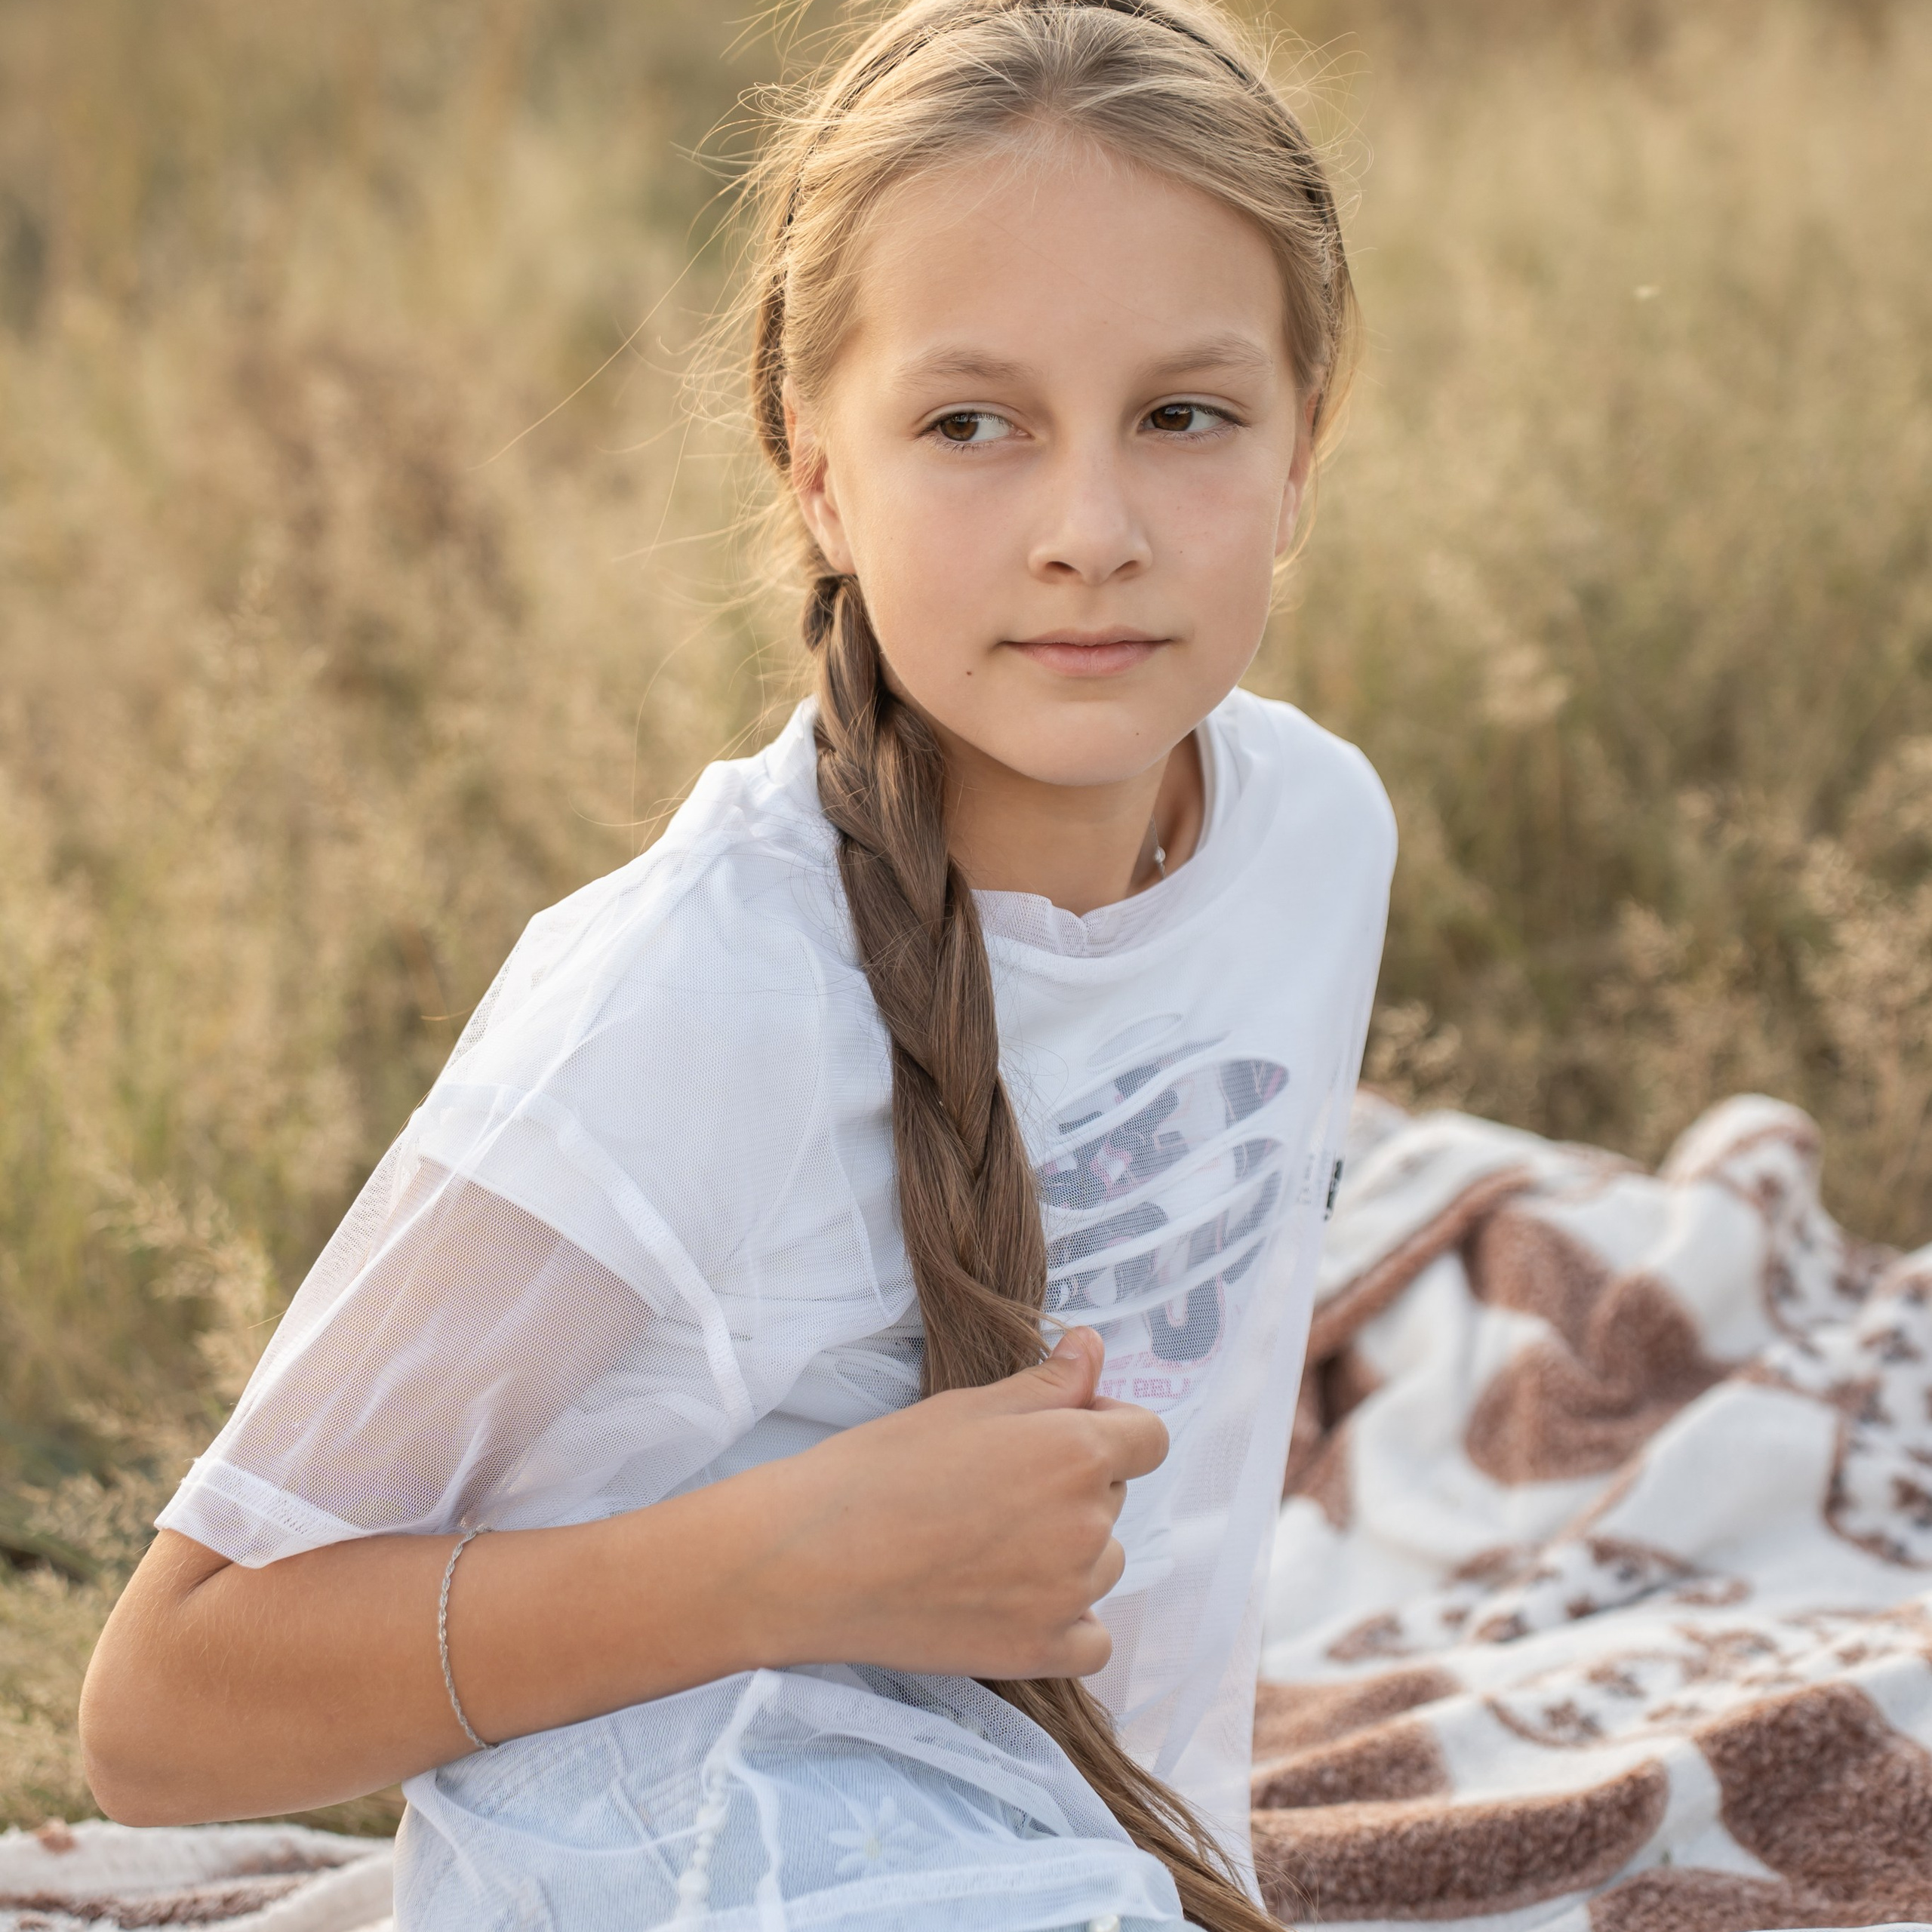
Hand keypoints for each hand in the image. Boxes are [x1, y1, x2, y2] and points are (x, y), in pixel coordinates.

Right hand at [747, 1328, 1166, 1679]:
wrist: (811, 1562)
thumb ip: (1047, 1384)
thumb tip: (1093, 1349)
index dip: (1108, 1427)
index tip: (1056, 1433)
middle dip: (1072, 1485)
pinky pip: (1091, 1637)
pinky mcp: (1040, 1653)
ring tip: (986, 1543)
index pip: (1149, 1438)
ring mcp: (1069, 1596)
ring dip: (1066, 1551)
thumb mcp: (966, 1406)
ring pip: (1102, 1563)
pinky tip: (1013, 1600)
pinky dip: (1066, 1620)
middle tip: (992, 1487)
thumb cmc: (880, 1470)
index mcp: (1076, 1453)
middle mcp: (1089, 1526)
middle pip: (1114, 1497)